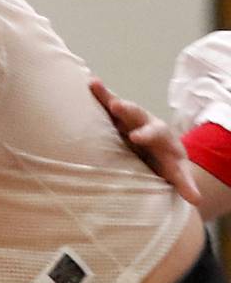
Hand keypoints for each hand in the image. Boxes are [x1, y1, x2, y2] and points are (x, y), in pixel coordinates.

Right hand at [90, 77, 201, 206]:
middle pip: (137, 114)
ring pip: (119, 105)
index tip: (135, 137)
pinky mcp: (116, 117)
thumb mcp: (177, 171)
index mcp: (160, 135)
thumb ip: (184, 183)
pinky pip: (106, 103)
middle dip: (126, 109)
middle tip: (116, 106)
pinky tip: (87, 83)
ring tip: (93, 84)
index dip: (146, 134)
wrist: (160, 147)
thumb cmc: (167, 160)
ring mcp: (129, 118)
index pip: (155, 132)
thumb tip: (196, 199)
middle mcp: (144, 122)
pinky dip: (97, 94)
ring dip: (107, 96)